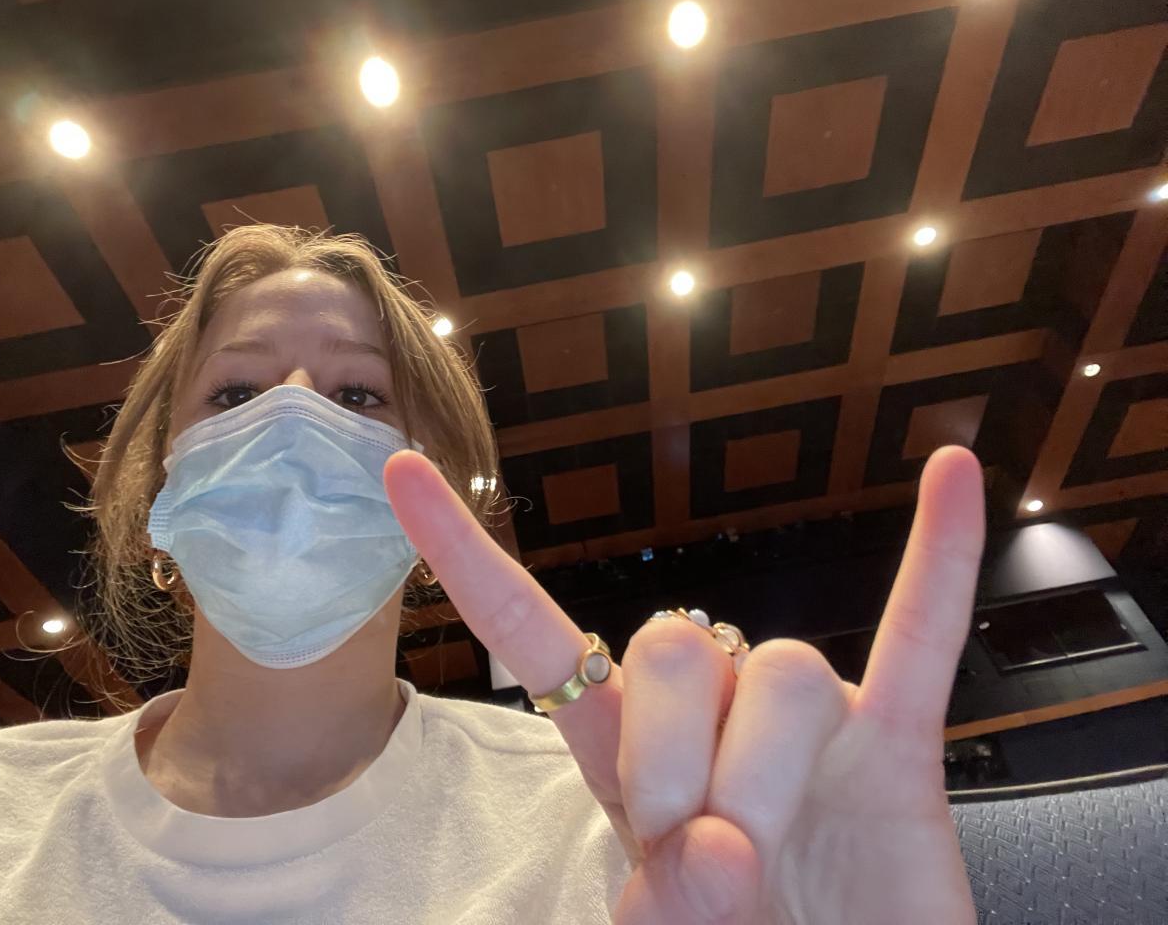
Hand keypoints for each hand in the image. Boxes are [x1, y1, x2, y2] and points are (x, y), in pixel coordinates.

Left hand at [385, 445, 982, 923]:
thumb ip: (665, 911)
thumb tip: (714, 843)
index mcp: (623, 756)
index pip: (536, 634)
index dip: (466, 559)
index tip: (401, 476)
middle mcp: (713, 719)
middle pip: (674, 644)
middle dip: (671, 751)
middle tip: (690, 844)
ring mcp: (810, 726)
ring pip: (783, 666)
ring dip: (767, 767)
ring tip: (769, 848)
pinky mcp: (899, 745)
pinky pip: (921, 635)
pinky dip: (938, 563)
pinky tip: (954, 482)